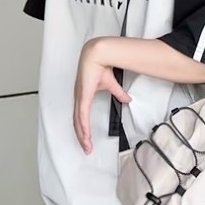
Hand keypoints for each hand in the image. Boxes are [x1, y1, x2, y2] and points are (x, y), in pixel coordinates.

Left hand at [73, 39, 130, 154]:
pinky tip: (85, 135)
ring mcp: (80, 98)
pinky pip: (81, 115)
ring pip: (78, 122)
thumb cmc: (101, 67)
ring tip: (87, 146)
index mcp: (83, 96)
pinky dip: (83, 126)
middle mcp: (79, 99)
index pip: (81, 117)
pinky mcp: (83, 96)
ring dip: (82, 135)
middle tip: (87, 149)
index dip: (83, 129)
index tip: (88, 140)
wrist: (98, 55)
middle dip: (82, 137)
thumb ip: (118, 93)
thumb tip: (127, 100)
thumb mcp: (111, 84)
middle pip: (77, 123)